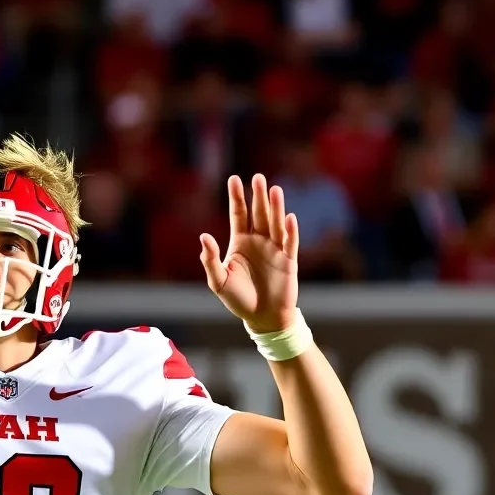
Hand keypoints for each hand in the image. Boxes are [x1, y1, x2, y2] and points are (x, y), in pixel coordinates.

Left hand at [200, 174, 298, 332]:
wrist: (261, 317)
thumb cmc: (238, 299)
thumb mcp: (219, 281)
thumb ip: (210, 260)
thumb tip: (204, 237)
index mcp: (240, 243)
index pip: (238, 215)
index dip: (237, 198)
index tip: (234, 179)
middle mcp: (258, 241)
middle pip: (258, 214)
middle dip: (258, 196)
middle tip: (258, 177)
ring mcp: (274, 249)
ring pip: (275, 224)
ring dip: (275, 207)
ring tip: (274, 189)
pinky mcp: (288, 261)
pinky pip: (289, 243)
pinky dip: (290, 231)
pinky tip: (289, 217)